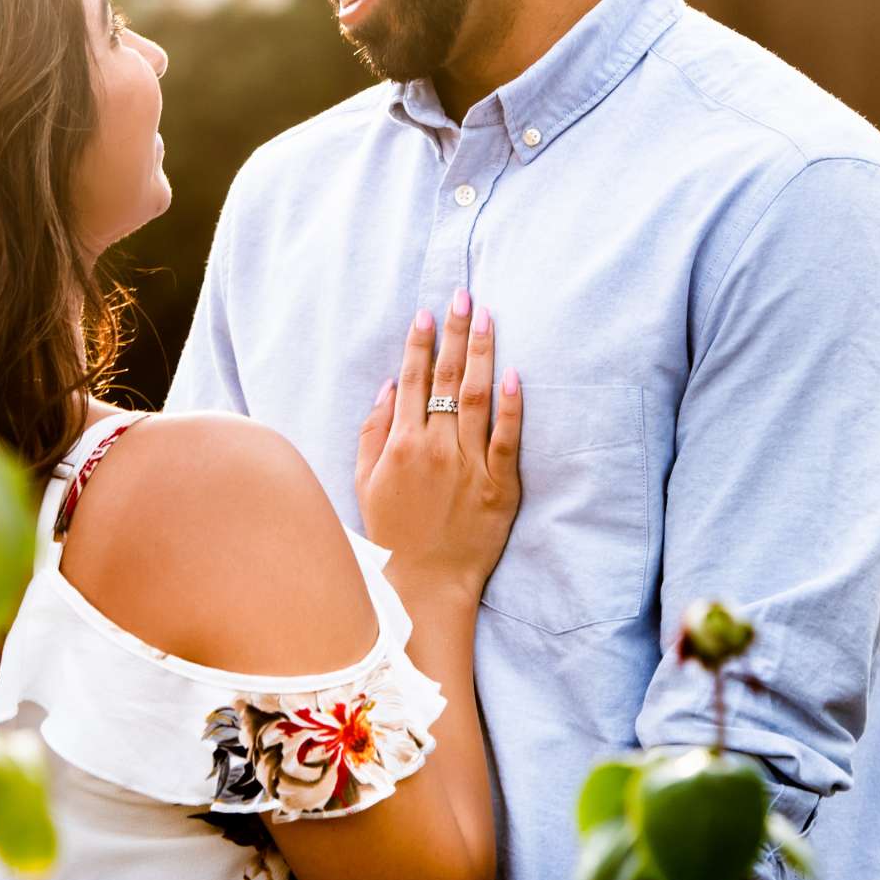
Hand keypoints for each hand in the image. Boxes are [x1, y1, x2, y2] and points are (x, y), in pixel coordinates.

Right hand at [354, 291, 522, 596]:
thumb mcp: (365, 483)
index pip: (412, 380)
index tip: (425, 312)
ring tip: (487, 317)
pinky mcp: (499, 485)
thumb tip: (388, 386)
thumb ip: (373, 432)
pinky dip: (511, 405)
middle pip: (447, 378)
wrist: (426, 584)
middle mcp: (435, 448)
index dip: (419, 343)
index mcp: (401, 445)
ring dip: (482, 353)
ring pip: (478, 397)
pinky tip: (514, 374)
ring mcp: (469, 465)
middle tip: (463, 295)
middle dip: (455, 332)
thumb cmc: (392, 534)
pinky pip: (507, 438)